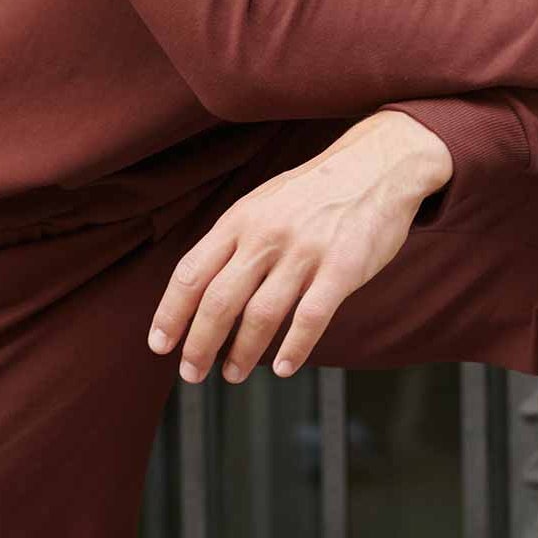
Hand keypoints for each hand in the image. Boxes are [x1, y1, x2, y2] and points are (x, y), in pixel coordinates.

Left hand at [145, 111, 452, 385]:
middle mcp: (266, 236)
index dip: (170, 314)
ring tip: (233, 373)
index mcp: (241, 219)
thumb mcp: (263, 203)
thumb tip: (200, 289)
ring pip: (261, 315)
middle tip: (192, 372)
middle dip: (199, 345)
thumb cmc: (315, 192)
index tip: (160, 344)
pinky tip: (283, 367)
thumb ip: (234, 241)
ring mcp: (305, 252)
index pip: (191, 273)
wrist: (378, 165)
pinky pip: (311, 318)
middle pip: (219, 301)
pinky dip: (294, 349)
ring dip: (242, 353)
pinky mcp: (343, 268)